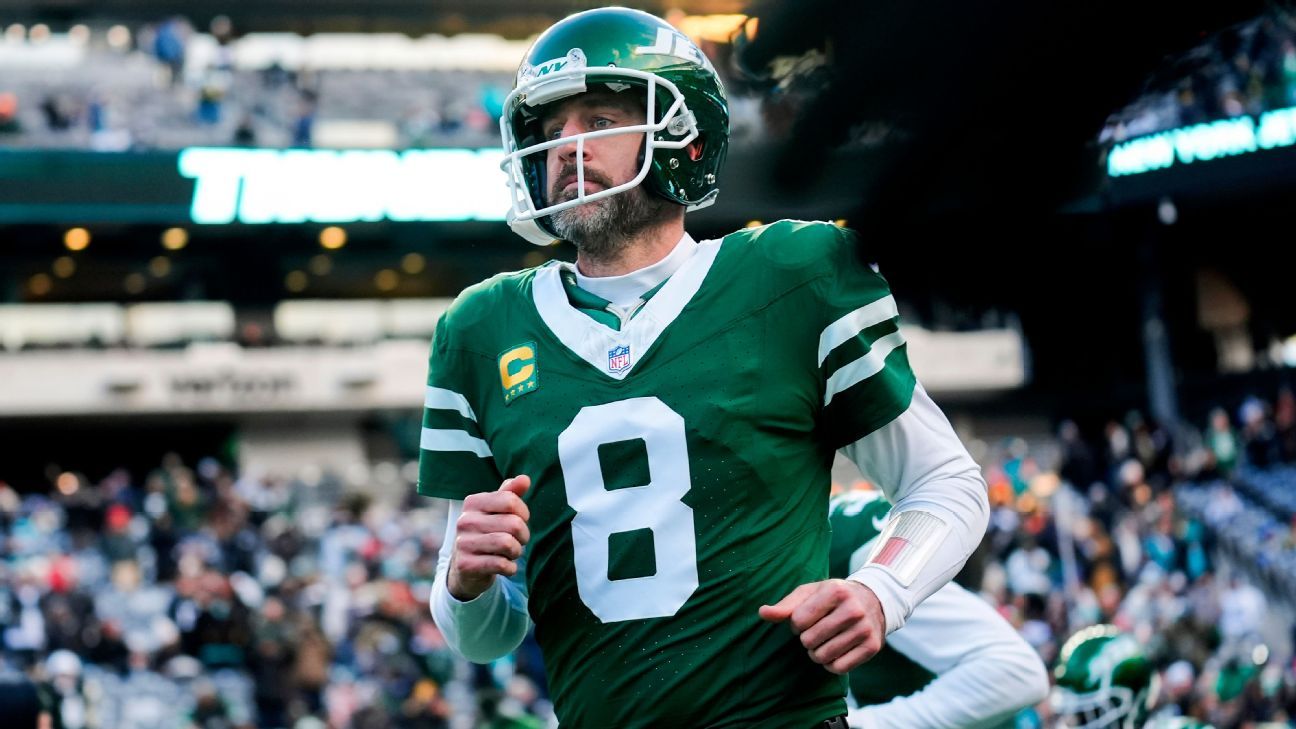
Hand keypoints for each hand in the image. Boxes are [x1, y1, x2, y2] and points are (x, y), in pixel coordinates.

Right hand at [447, 475, 530, 600]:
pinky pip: (501, 564)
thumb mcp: (497, 511)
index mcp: (472, 502)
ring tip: (511, 553)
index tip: (520, 520)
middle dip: (523, 535)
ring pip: (508, 544)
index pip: (511, 500)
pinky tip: (505, 566)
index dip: (524, 513)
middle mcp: (464, 521)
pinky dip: (510, 568)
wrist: (466, 568)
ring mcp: (463, 543)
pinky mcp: (465, 565)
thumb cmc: (488, 533)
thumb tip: (525, 479)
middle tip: (518, 541)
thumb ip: (511, 493)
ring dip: (517, 552)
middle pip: (513, 523)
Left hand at [758, 579, 884, 673]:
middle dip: (807, 639)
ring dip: (817, 653)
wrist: (873, 600)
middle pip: (809, 641)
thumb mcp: (809, 593)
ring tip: (825, 640)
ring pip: (822, 657)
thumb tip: (762, 612)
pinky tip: (836, 650)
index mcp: (835, 591)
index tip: (807, 617)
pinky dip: (832, 664)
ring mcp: (865, 629)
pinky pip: (839, 668)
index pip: (798, 621)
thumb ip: (785, 606)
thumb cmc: (832, 597)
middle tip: (817, 630)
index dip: (797, 623)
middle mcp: (853, 609)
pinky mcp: (872, 647)